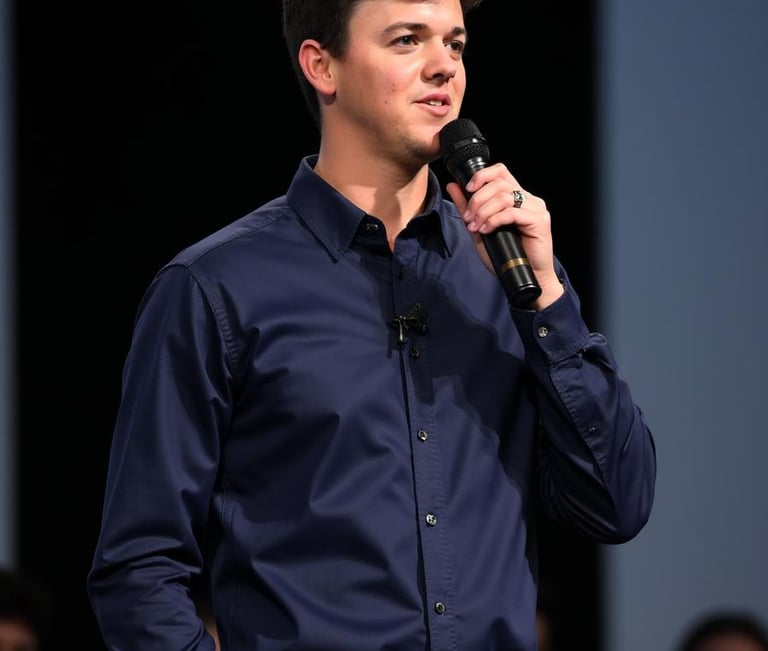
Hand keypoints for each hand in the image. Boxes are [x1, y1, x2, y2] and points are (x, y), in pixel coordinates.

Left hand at [445, 162, 563, 308]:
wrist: (525, 277)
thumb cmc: (505, 256)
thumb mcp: (479, 228)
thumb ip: (467, 207)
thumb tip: (453, 185)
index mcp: (517, 197)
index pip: (500, 171)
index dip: (482, 176)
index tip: (467, 189)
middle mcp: (528, 199)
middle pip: (499, 182)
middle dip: (477, 199)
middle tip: (468, 218)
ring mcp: (536, 208)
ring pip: (504, 196)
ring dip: (483, 211)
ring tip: (475, 227)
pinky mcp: (539, 220)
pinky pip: (511, 212)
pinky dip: (494, 220)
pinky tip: (485, 230)